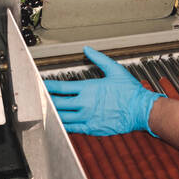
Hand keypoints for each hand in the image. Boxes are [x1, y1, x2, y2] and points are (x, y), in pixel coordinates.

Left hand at [45, 46, 164, 136]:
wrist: (141, 110)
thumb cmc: (130, 92)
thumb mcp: (115, 70)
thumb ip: (98, 59)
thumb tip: (87, 49)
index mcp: (88, 89)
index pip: (60, 87)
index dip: (47, 86)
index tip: (40, 84)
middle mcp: (85, 104)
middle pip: (57, 103)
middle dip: (45, 100)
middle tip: (37, 98)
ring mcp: (87, 118)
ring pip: (62, 117)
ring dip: (51, 113)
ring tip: (43, 110)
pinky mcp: (92, 128)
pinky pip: (72, 128)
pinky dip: (62, 124)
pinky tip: (57, 122)